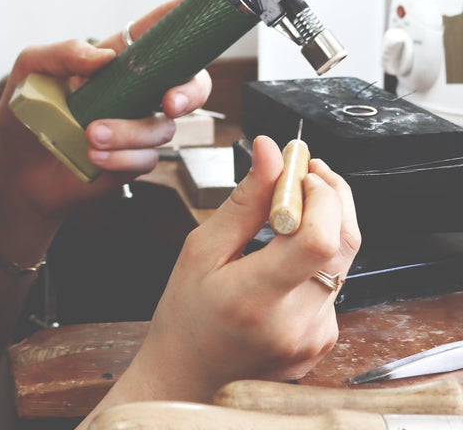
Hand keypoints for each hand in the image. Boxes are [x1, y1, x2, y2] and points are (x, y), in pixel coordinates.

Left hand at [0, 0, 210, 222]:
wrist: (14, 168)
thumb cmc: (24, 113)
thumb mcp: (31, 70)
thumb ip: (63, 53)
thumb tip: (103, 56)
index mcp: (118, 61)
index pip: (161, 34)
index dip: (186, 19)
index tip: (203, 7)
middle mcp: (135, 92)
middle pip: (190, 83)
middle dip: (191, 92)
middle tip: (169, 103)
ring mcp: (136, 127)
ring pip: (163, 128)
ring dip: (130, 132)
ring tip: (90, 135)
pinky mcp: (130, 161)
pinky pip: (146, 160)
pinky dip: (121, 160)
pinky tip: (93, 158)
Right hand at [129, 135, 360, 402]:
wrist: (190, 376)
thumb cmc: (186, 315)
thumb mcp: (201, 249)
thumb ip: (244, 201)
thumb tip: (270, 153)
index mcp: (255, 298)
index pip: (318, 239)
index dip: (318, 194)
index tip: (298, 169)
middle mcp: (296, 323)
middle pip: (343, 243)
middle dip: (330, 194)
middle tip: (303, 171)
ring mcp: (316, 336)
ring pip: (344, 259)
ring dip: (326, 220)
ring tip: (290, 206)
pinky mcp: (325, 339)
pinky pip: (335, 281)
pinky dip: (319, 254)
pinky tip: (288, 251)